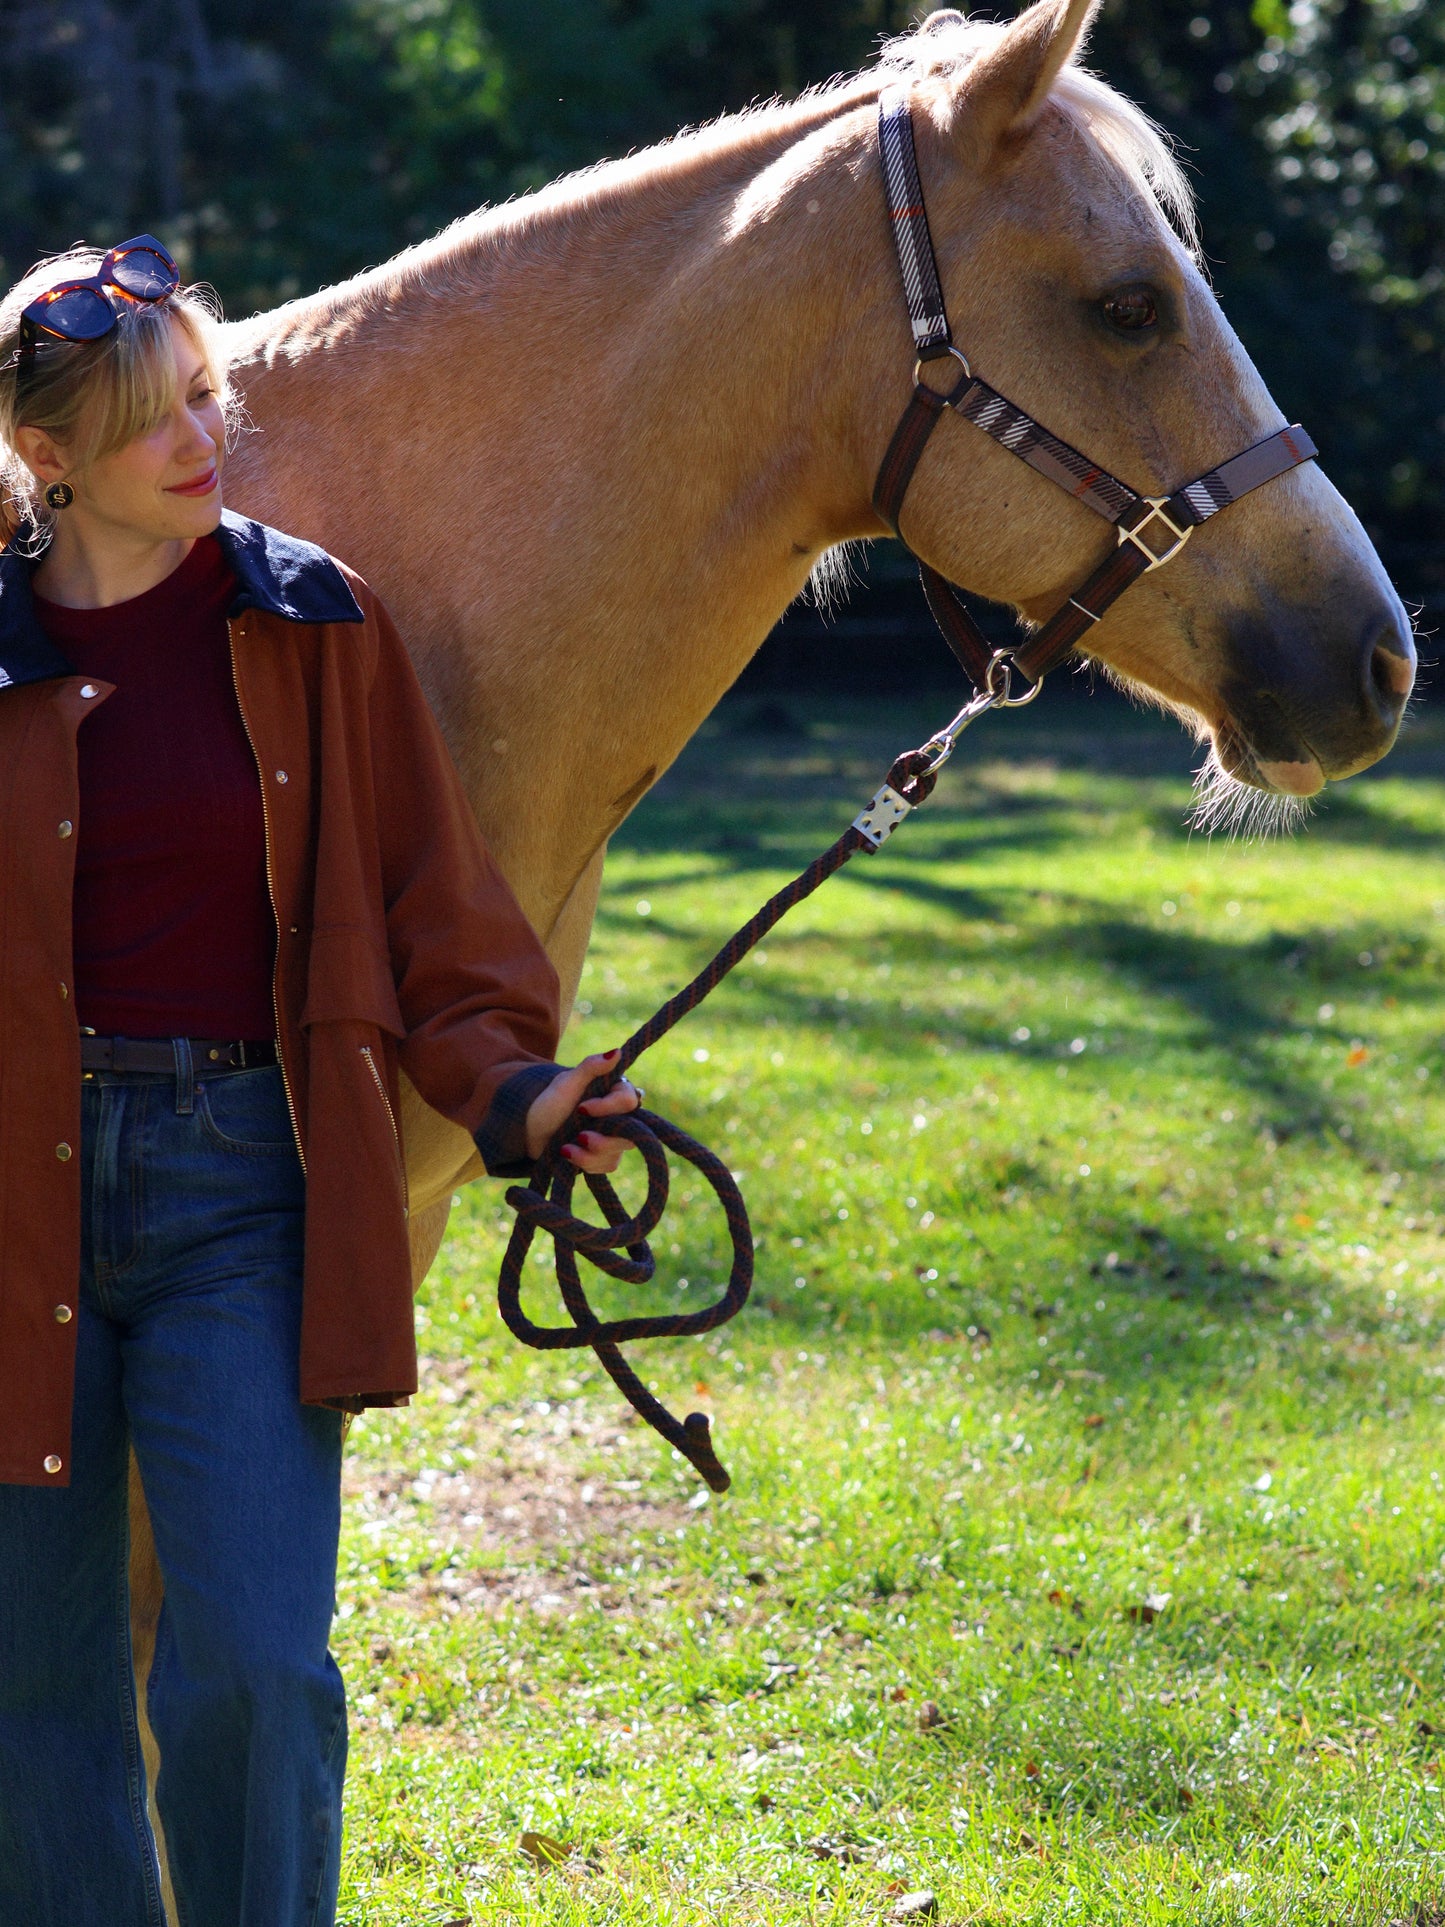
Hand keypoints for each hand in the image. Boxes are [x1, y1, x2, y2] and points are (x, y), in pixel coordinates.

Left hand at [524, 1049, 641, 1172]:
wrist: (531, 1130)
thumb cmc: (549, 1102)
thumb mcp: (567, 1083)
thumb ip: (591, 1067)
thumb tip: (616, 1051)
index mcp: (614, 1091)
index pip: (628, 1101)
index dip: (607, 1107)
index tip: (582, 1109)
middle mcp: (619, 1114)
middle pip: (629, 1132)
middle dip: (602, 1139)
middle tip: (580, 1136)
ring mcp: (614, 1137)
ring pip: (617, 1151)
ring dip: (590, 1154)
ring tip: (566, 1149)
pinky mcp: (606, 1156)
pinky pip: (607, 1165)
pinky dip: (586, 1163)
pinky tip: (568, 1154)